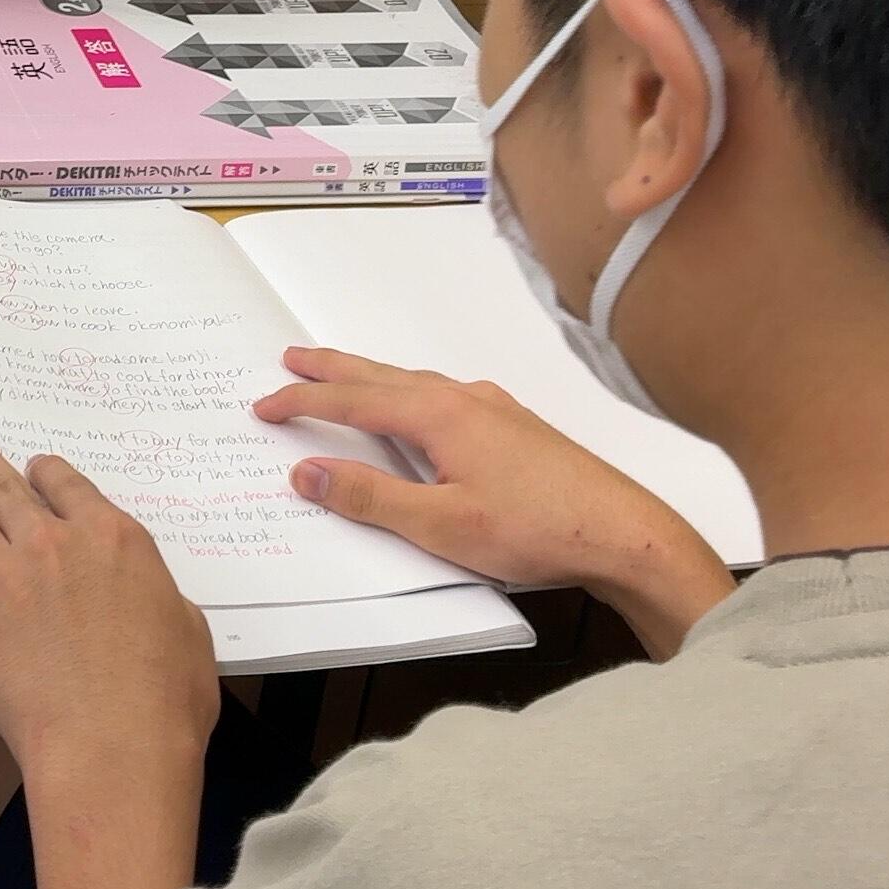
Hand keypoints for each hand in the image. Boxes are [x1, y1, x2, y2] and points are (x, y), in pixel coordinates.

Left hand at [0, 427, 219, 779]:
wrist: (109, 746)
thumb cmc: (162, 700)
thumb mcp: (187, 629)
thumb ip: (157, 595)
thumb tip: (145, 595)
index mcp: (113, 540)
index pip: (67, 485)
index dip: (44, 472)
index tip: (32, 467)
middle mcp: (54, 545)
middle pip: (6, 486)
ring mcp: (6, 577)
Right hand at [254, 348, 733, 655]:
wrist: (623, 532)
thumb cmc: (538, 529)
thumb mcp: (439, 525)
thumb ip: (370, 497)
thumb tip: (309, 473)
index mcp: (440, 415)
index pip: (353, 401)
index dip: (304, 402)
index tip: (265, 405)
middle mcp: (466, 399)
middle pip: (383, 376)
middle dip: (333, 367)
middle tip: (292, 356)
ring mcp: (496, 409)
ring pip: (416, 384)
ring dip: (372, 379)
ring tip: (345, 377)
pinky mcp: (517, 428)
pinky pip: (446, 397)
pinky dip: (411, 394)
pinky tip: (421, 410)